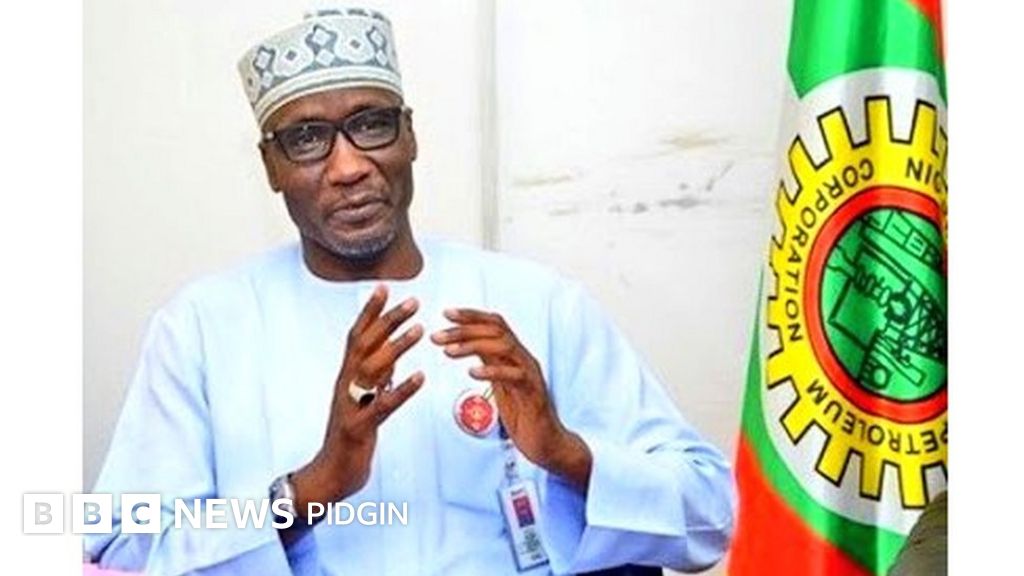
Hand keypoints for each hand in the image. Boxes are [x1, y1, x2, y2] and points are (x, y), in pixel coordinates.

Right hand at [291, 284, 424, 521]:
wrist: (330, 476)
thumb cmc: (350, 437)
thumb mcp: (363, 400)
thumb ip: (376, 377)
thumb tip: (393, 352)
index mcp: (346, 377)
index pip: (356, 336)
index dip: (369, 311)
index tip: (384, 286)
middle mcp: (345, 386)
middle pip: (364, 345)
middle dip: (387, 320)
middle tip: (413, 301)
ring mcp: (350, 406)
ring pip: (372, 369)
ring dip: (396, 347)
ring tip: (420, 330)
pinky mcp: (359, 428)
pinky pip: (382, 406)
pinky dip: (402, 389)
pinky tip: (420, 377)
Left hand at [431, 308, 591, 489]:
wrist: (546, 443)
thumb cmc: (523, 415)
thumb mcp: (501, 385)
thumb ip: (489, 364)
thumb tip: (467, 347)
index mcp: (515, 355)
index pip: (495, 324)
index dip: (471, 316)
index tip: (446, 313)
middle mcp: (524, 358)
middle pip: (496, 331)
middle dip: (464, 329)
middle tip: (438, 336)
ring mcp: (530, 373)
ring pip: (503, 346)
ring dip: (472, 345)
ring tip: (448, 352)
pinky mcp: (533, 392)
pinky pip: (513, 375)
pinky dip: (492, 370)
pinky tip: (472, 372)